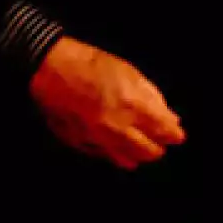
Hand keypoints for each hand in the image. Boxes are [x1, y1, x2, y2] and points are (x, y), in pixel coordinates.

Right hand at [29, 37, 185, 169]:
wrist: (47, 66)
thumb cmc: (88, 62)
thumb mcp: (126, 70)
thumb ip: (151, 95)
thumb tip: (171, 117)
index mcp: (132, 106)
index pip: (167, 132)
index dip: (174, 133)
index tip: (175, 132)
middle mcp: (117, 128)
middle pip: (151, 152)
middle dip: (159, 145)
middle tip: (158, 138)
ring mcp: (97, 139)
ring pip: (129, 160)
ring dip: (139, 154)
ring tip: (138, 144)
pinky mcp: (80, 143)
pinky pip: (106, 157)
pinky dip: (116, 154)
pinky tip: (117, 146)